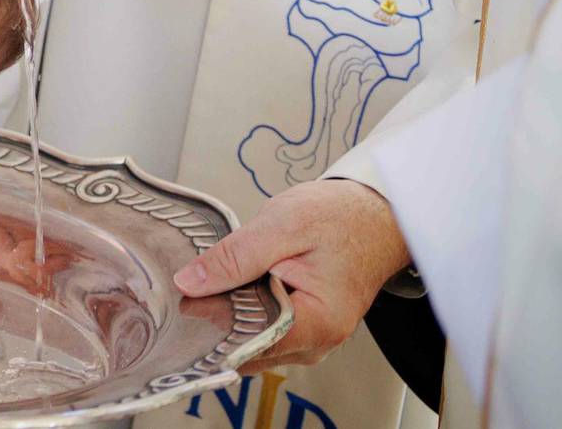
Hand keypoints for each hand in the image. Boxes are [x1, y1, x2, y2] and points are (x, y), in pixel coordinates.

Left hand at [173, 179, 409, 372]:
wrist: (374, 214)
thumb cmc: (341, 217)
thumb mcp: (281, 226)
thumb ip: (234, 257)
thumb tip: (190, 283)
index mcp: (317, 324)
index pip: (249, 343)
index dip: (213, 323)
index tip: (187, 302)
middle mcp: (317, 343)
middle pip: (247, 346)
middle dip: (219, 318)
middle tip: (198, 284)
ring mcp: (312, 339)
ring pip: (253, 339)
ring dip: (233, 312)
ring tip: (224, 278)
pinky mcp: (305, 328)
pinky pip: (264, 327)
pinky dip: (247, 308)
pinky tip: (241, 284)